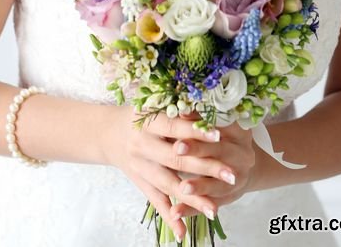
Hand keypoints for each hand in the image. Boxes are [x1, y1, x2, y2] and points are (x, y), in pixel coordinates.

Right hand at [105, 105, 238, 241]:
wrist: (109, 133)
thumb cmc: (141, 117)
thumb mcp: (155, 107)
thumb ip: (178, 113)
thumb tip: (208, 113)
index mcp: (147, 123)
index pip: (174, 128)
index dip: (195, 132)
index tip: (219, 137)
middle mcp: (142, 146)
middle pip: (175, 159)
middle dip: (205, 168)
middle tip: (231, 175)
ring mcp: (140, 167)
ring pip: (168, 184)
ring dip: (192, 199)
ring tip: (214, 210)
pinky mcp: (140, 184)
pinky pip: (155, 202)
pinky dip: (169, 217)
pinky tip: (183, 233)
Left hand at [168, 111, 255, 221]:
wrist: (242, 161)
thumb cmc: (222, 135)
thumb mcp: (217, 123)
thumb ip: (199, 117)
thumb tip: (180, 109)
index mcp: (241, 131)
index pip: (222, 125)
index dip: (203, 123)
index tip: (182, 118)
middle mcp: (244, 155)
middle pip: (220, 152)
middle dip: (198, 150)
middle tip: (177, 148)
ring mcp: (239, 178)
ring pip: (218, 184)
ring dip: (199, 186)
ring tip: (182, 188)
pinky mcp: (230, 197)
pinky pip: (209, 204)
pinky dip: (191, 209)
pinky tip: (175, 212)